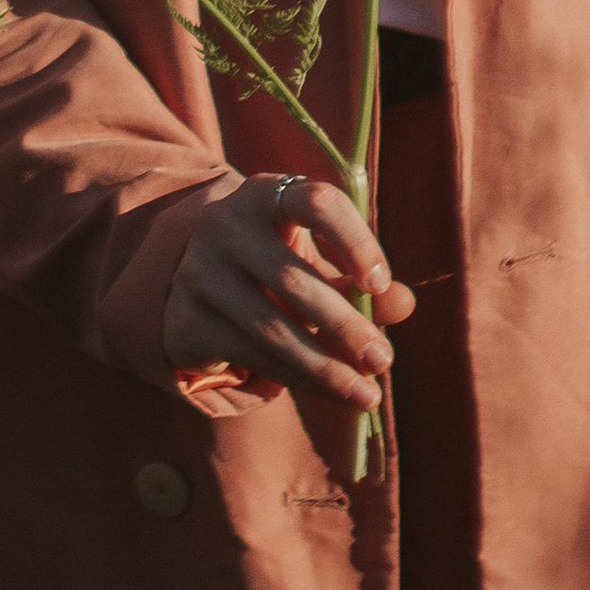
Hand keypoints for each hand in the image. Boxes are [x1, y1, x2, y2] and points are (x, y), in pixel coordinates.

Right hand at [161, 171, 413, 408]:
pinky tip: (330, 392)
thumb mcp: (323, 266)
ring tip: (367, 394)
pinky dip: (296, 378)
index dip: (352, 241)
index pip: (313, 202)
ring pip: (270, 327)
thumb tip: (404, 303)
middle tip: (383, 360)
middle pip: (291, 277)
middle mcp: (225, 225)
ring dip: (324, 366)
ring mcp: (198, 272)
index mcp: (266, 195)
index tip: (380, 283)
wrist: (203, 291)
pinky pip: (249, 355)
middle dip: (344, 325)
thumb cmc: (280, 268)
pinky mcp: (185, 319)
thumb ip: (364, 283)